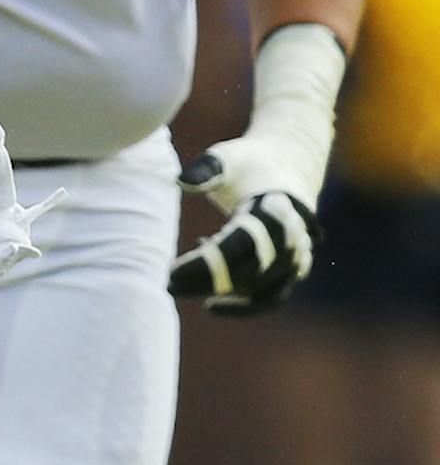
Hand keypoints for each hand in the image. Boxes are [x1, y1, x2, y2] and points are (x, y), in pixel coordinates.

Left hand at [168, 144, 317, 314]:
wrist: (283, 169)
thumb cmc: (248, 164)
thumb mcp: (228, 157)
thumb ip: (207, 167)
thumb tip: (181, 181)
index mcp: (277, 210)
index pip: (242, 245)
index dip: (207, 263)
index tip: (172, 270)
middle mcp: (293, 238)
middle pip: (252, 273)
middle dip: (207, 282)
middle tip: (168, 285)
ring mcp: (296, 257)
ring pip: (264, 292)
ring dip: (223, 297)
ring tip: (183, 290)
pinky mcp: (291, 272)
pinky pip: (271, 299)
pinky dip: (244, 307)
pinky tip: (210, 303)